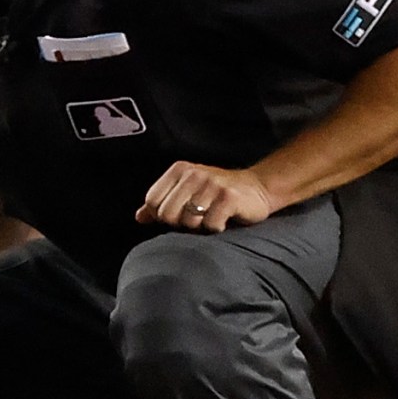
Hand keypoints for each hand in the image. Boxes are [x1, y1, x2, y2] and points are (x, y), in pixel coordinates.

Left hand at [135, 161, 278, 232]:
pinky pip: (211, 226)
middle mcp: (194, 174)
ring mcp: (212, 184)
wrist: (258, 188)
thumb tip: (139, 217)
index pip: (152, 201)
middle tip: (197, 218)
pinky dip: (217, 228)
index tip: (178, 214)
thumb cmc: (216, 193)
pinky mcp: (229, 198)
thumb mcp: (186, 191)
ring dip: (200, 227)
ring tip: (210, 216)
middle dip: (180, 223)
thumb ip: (161, 203)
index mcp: (179, 170)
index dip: (161, 215)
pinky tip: (224, 219)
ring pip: (188, 222)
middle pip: (167, 214)